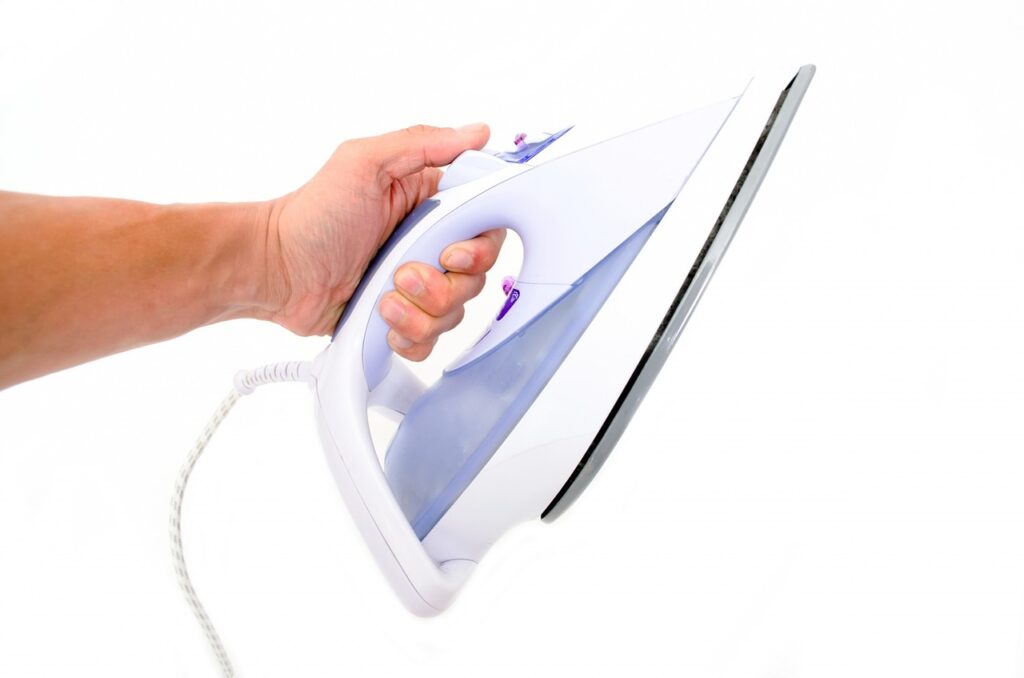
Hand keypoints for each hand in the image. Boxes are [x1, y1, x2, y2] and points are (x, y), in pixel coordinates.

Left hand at [263, 124, 504, 359]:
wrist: (277, 272)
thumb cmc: (312, 215)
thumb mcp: (364, 161)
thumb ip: (424, 143)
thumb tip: (476, 132)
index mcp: (430, 206)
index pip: (487, 228)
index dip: (479, 247)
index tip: (450, 252)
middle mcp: (429, 246)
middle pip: (476, 278)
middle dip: (441, 284)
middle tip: (402, 271)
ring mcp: (417, 287)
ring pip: (453, 312)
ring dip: (418, 311)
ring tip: (382, 296)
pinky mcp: (401, 320)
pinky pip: (430, 342)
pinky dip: (409, 336)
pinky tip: (383, 320)